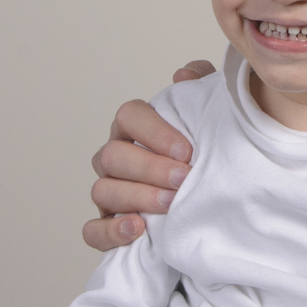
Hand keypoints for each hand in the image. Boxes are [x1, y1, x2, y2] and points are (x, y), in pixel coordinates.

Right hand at [82, 62, 215, 252]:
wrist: (213, 207)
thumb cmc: (204, 157)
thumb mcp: (211, 119)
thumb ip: (201, 87)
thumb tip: (184, 75)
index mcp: (135, 129)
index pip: (128, 116)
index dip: (153, 131)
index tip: (187, 150)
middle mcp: (116, 159)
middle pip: (112, 155)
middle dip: (149, 167)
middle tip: (183, 178)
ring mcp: (109, 194)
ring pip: (102, 190)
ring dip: (136, 196)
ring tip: (170, 204)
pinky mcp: (108, 229)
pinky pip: (93, 231)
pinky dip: (110, 232)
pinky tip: (137, 229)